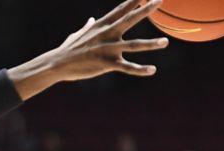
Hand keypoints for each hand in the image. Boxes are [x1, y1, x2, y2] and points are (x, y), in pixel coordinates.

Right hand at [46, 0, 168, 81]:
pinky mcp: (106, 64)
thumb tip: (90, 20)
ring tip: (165, 42)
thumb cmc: (68, 49)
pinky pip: (126, 67)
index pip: (122, 8)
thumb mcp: (78, 34)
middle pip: (130, 19)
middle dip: (146, 9)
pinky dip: (140, 69)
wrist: (57, 64)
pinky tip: (152, 70)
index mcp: (102, 25)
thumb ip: (87, 27)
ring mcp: (107, 49)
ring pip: (133, 45)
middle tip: (160, 0)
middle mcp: (107, 34)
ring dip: (150, 44)